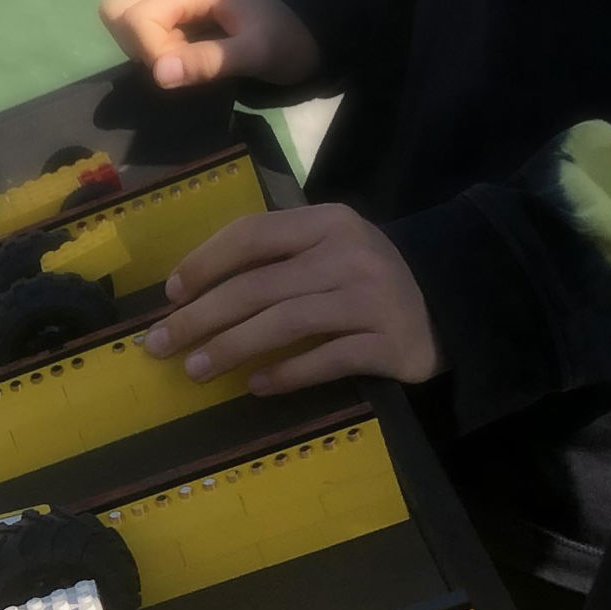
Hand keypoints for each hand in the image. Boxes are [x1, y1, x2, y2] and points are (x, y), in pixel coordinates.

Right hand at [98, 0, 319, 96]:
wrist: (307, 34)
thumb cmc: (286, 41)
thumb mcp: (256, 54)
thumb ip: (208, 61)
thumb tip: (158, 74)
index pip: (136, 16)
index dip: (151, 51)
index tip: (183, 70)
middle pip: (116, 9)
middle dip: (136, 45)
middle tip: (175, 62)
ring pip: (121, 19)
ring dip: (142, 49)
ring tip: (182, 60)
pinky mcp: (172, 11)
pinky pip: (138, 28)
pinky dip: (150, 50)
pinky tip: (183, 57)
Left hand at [149, 205, 439, 391]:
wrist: (450, 302)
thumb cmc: (366, 278)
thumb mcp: (327, 250)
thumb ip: (276, 261)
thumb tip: (194, 295)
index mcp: (327, 223)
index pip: (252, 234)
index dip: (205, 263)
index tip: (171, 295)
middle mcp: (349, 255)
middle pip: (259, 286)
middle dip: (201, 317)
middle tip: (161, 345)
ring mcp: (372, 299)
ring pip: (286, 322)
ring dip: (232, 348)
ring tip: (196, 370)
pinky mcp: (389, 343)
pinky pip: (327, 359)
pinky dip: (286, 374)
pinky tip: (256, 386)